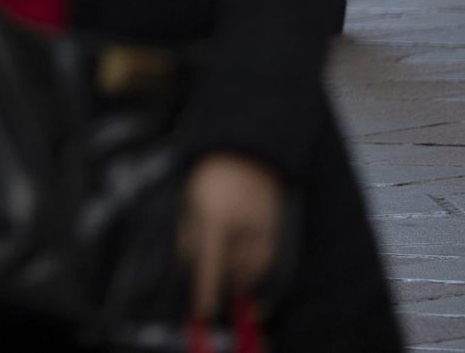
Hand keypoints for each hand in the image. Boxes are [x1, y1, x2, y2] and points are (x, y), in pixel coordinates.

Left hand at [179, 153, 282, 319]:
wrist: (245, 154)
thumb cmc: (210, 179)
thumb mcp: (190, 203)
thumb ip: (190, 236)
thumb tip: (190, 266)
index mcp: (216, 218)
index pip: (211, 263)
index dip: (207, 290)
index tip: (204, 310)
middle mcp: (241, 226)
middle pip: (232, 270)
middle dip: (221, 284)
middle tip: (210, 289)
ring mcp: (261, 228)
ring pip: (251, 269)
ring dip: (238, 280)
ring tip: (227, 281)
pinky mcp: (274, 229)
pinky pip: (266, 261)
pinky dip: (255, 272)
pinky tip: (246, 275)